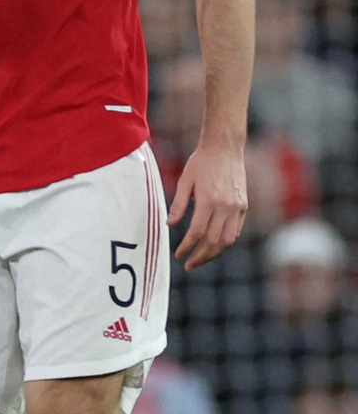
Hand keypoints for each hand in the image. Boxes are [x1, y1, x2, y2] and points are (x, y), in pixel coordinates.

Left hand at [170, 141, 247, 269]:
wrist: (225, 148)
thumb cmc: (201, 162)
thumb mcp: (184, 180)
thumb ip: (178, 204)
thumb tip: (170, 225)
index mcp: (209, 200)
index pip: (197, 232)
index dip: (187, 247)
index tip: (178, 255)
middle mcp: (226, 206)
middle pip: (214, 241)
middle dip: (200, 256)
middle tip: (188, 265)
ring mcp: (237, 207)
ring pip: (228, 239)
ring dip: (214, 253)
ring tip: (201, 259)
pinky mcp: (244, 205)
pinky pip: (236, 230)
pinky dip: (225, 241)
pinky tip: (214, 246)